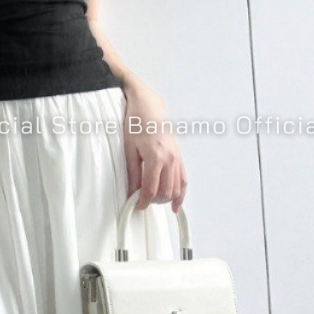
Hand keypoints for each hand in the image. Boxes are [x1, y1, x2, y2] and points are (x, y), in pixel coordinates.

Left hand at [122, 85, 187, 213]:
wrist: (148, 107)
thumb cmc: (136, 124)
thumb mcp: (129, 149)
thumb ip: (132, 174)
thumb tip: (131, 193)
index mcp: (155, 158)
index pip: (151, 190)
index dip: (143, 202)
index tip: (136, 206)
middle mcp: (170, 159)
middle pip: (166, 192)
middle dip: (154, 201)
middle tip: (142, 201)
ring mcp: (177, 158)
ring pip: (176, 189)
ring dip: (165, 199)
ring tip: (154, 200)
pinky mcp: (180, 157)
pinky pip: (184, 180)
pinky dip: (181, 193)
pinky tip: (176, 204)